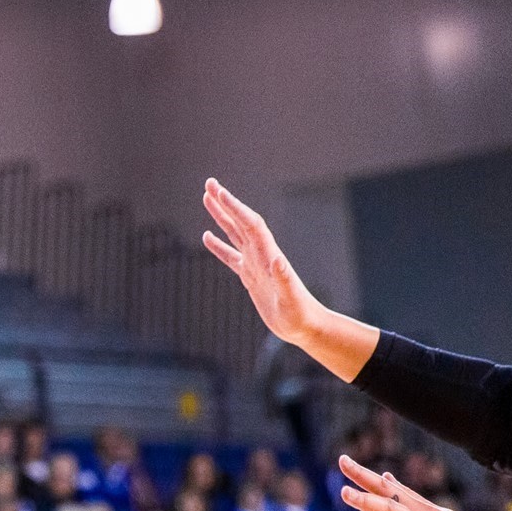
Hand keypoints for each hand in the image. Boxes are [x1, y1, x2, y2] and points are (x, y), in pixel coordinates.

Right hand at [201, 178, 327, 347]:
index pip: (250, 225)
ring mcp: (255, 264)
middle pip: (240, 222)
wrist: (305, 326)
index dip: (235, 208)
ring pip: (234, 234)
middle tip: (209, 183)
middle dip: (225, 203)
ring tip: (206, 199)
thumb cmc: (300, 314)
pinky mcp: (251, 277)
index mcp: (269, 255)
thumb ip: (284, 279)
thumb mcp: (291, 299)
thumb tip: (277, 260)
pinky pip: (230, 256)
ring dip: (221, 216)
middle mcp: (261, 254)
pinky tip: (207, 237)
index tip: (219, 192)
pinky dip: (218, 245)